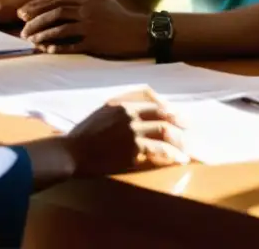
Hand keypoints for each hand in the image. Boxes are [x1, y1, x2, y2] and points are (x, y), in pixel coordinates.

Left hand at [18, 0, 148, 57]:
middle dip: (35, 18)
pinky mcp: (95, 40)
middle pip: (55, 10)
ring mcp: (91, 23)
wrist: (139, 31)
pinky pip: (71, 43)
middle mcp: (88, 7)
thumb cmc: (119, 16)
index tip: (24, 12)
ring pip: (59, 26)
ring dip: (42, 33)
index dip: (38, 4)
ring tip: (30, 40)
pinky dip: (57, 46)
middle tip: (22, 27)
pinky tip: (47, 50)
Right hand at [64, 90, 189, 174]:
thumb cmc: (83, 135)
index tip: (174, 113)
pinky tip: (178, 160)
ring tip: (186, 149)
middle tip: (188, 129)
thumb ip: (120, 108)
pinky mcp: (133, 148)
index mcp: (121, 102)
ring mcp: (132, 130)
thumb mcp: (101, 112)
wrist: (71, 153)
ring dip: (179, 141)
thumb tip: (141, 111)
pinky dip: (172, 155)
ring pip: (165, 131)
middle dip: (178, 121)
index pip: (150, 97)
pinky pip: (159, 149)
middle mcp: (129, 113)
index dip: (165, 105)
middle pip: (162, 113)